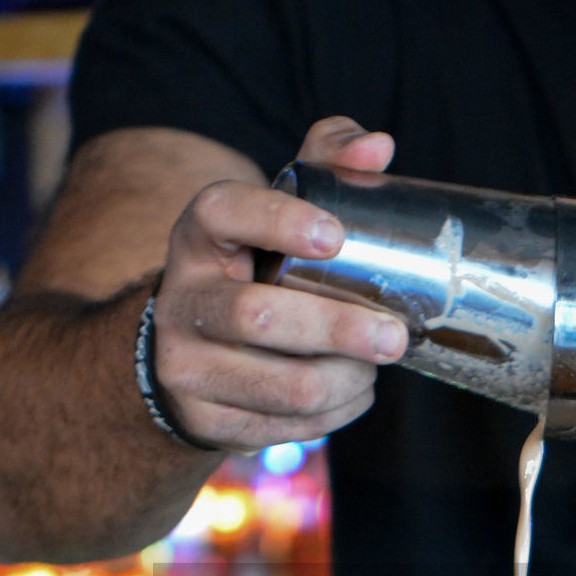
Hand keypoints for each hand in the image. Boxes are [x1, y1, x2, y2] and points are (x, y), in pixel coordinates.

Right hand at [151, 117, 408, 451]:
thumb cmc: (251, 273)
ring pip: (284, 387)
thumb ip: (323, 167)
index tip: (335, 235)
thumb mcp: (274, 215)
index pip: (224, 213)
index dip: (278, 220)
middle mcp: (181, 302)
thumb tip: (377, 148)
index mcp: (198, 238)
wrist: (187, 356)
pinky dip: (334, 414)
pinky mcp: (205, 421)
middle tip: (394, 337)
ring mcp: (186, 368)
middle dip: (338, 329)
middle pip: (258, 317)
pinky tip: (352, 393)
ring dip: (347, 381)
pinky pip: (286, 427)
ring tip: (375, 366)